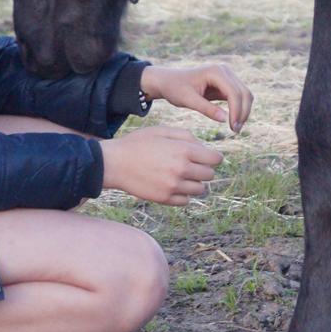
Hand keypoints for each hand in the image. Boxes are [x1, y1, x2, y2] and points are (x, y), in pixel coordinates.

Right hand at [100, 126, 221, 205]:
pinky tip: (172, 185)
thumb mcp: (162, 131)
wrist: (115, 163)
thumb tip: (203, 148)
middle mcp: (182, 169)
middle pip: (209, 175)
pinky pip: (186, 200)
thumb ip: (186, 136)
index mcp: (184, 150)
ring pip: (200, 189)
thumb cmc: (138, 143)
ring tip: (180, 175)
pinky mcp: (165, 198)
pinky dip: (183, 194)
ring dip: (194, 182)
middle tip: (190, 165)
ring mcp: (174, 186)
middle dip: (203, 169)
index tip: (206, 157)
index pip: (215, 159)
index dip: (212, 157)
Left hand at [140, 63, 252, 132]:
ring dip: (243, 112)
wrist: (168, 81)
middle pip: (244, 93)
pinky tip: (233, 122)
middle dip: (243, 113)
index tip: (233, 128)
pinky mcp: (226, 83)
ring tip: (235, 129)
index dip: (236, 111)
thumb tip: (225, 119)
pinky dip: (239, 109)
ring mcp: (226, 76)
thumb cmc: (174, 88)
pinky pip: (239, 97)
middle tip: (235, 131)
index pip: (234, 92)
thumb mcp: (187, 100)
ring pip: (245, 95)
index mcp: (215, 71)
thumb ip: (206, 109)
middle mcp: (224, 71)